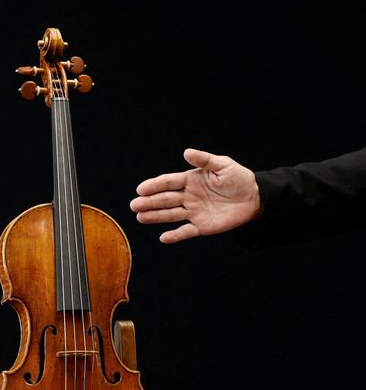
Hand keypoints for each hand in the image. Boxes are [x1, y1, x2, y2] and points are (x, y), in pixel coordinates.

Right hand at [129, 148, 261, 242]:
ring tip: (140, 217)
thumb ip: (204, 160)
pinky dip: (175, 235)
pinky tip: (163, 238)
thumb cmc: (238, 178)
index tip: (141, 189)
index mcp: (190, 180)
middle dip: (149, 202)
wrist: (254, 198)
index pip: (168, 182)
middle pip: (165, 199)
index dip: (154, 186)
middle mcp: (188, 196)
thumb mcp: (223, 165)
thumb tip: (187, 152)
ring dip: (155, 216)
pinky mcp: (201, 226)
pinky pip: (185, 231)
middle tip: (134, 205)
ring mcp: (193, 212)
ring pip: (170, 215)